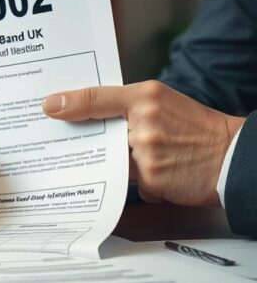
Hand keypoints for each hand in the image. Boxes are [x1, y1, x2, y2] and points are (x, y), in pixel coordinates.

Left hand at [42, 80, 244, 206]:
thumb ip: (128, 107)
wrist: (235, 157)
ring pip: (116, 164)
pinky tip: (169, 177)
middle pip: (100, 136)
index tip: (47, 107)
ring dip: (129, 167)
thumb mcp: (164, 103)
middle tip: (100, 146)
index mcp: (145, 96)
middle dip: (98, 145)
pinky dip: (147, 185)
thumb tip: (83, 111)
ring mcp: (146, 151)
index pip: (98, 97)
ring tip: (161, 159)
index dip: (71, 102)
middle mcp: (143, 121)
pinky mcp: (151, 179)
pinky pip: (134, 186)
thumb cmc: (197, 129)